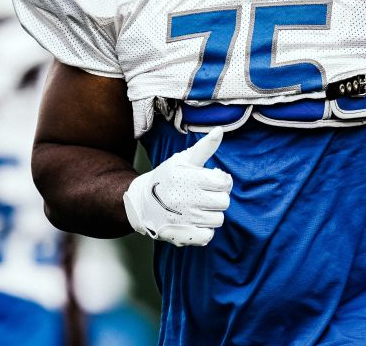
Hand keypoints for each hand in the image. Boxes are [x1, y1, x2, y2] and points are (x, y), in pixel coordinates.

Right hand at [122, 126, 231, 246]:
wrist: (141, 203)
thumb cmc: (166, 178)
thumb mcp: (182, 160)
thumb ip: (204, 147)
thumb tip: (220, 130)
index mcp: (187, 178)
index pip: (224, 182)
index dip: (220, 181)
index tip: (211, 180)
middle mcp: (185, 199)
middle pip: (224, 202)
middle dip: (217, 198)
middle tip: (203, 195)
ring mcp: (184, 219)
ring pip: (218, 219)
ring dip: (211, 214)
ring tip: (197, 208)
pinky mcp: (183, 236)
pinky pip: (208, 235)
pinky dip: (204, 230)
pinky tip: (194, 222)